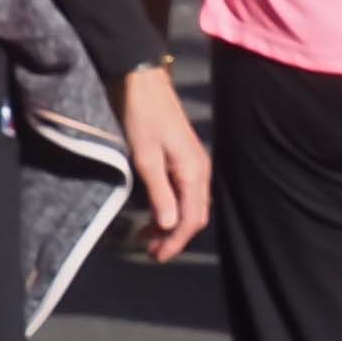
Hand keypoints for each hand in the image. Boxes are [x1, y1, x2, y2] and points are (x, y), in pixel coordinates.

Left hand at [120, 60, 211, 259]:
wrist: (142, 82)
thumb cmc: (141, 117)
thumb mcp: (146, 158)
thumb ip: (160, 193)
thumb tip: (168, 226)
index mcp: (193, 172)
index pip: (190, 219)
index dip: (175, 242)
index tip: (155, 257)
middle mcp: (200, 170)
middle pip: (194, 215)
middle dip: (174, 237)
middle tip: (150, 251)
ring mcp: (194, 163)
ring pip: (189, 205)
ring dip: (171, 224)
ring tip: (147, 237)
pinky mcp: (184, 158)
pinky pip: (184, 192)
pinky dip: (170, 208)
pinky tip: (153, 213)